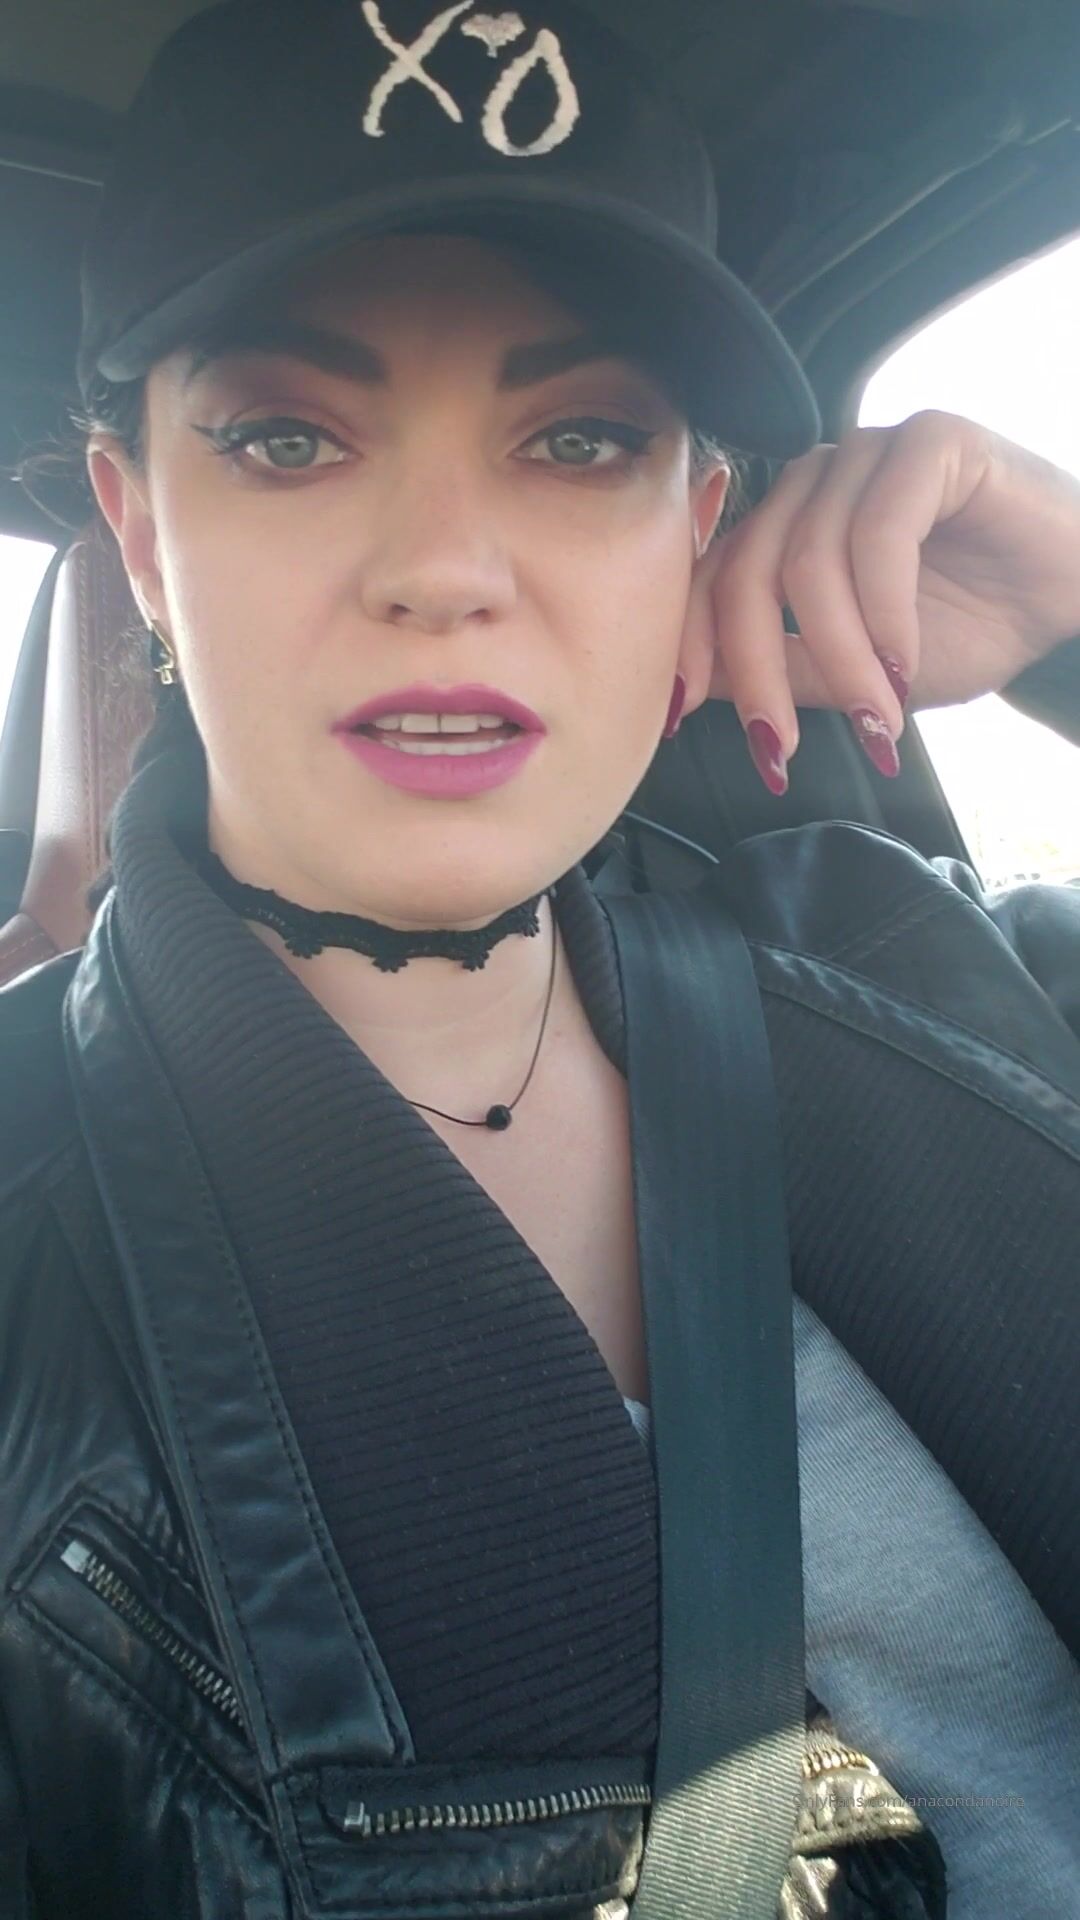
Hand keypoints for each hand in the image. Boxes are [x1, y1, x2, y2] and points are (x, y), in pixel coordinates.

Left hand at [690, 409, 1079, 789]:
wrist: (1076, 604)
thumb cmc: (974, 628)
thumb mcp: (859, 671)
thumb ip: (783, 669)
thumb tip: (698, 690)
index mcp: (790, 519)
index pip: (713, 576)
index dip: (692, 647)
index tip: (680, 720)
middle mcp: (820, 477)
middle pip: (750, 570)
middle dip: (758, 672)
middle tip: (782, 749)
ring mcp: (871, 450)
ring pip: (810, 558)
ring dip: (840, 655)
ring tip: (877, 717)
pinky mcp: (930, 441)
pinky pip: (879, 532)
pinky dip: (885, 611)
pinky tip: (905, 661)